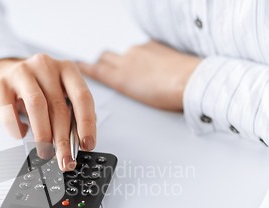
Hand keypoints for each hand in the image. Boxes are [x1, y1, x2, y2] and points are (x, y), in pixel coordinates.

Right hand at [0, 54, 95, 170]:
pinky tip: (22, 134)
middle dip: (63, 139)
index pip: (82, 97)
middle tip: (65, 160)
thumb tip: (78, 142)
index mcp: (67, 69)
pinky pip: (9, 110)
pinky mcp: (0, 84)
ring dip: (43, 135)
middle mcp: (46, 66)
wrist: (1, 73)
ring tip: (45, 152)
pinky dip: (17, 127)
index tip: (87, 145)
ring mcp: (21, 72)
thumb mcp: (58, 94)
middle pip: (59, 106)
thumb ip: (71, 113)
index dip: (86, 123)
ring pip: (37, 106)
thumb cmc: (36, 88)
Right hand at [78, 41, 200, 110]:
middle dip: (103, 61)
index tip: (78, 65)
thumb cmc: (168, 95)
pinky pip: (141, 48)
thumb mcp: (138, 100)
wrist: (190, 81)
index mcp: (120, 78)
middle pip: (105, 56)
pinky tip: (152, 64)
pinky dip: (142, 55)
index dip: (85, 67)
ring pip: (124, 52)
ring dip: (125, 59)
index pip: (95, 69)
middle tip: (104, 67)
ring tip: (134, 70)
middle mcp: (126, 60)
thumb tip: (126, 86)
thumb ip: (127, 88)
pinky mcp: (152, 45)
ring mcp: (139, 50)